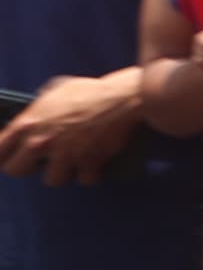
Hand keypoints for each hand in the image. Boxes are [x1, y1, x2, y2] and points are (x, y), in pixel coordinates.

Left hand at [0, 72, 146, 183]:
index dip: (2, 155)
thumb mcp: (57, 90)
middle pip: (15, 171)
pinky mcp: (87, 164)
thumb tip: (37, 111)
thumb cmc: (91, 91)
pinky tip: (95, 163)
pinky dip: (91, 173)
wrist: (123, 99)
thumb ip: (41, 106)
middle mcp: (40, 142)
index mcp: (28, 123)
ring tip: (73, 162)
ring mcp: (64, 155)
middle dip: (28, 167)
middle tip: (40, 162)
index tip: (9, 157)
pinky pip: (84, 179)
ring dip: (63, 172)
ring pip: (52, 180)